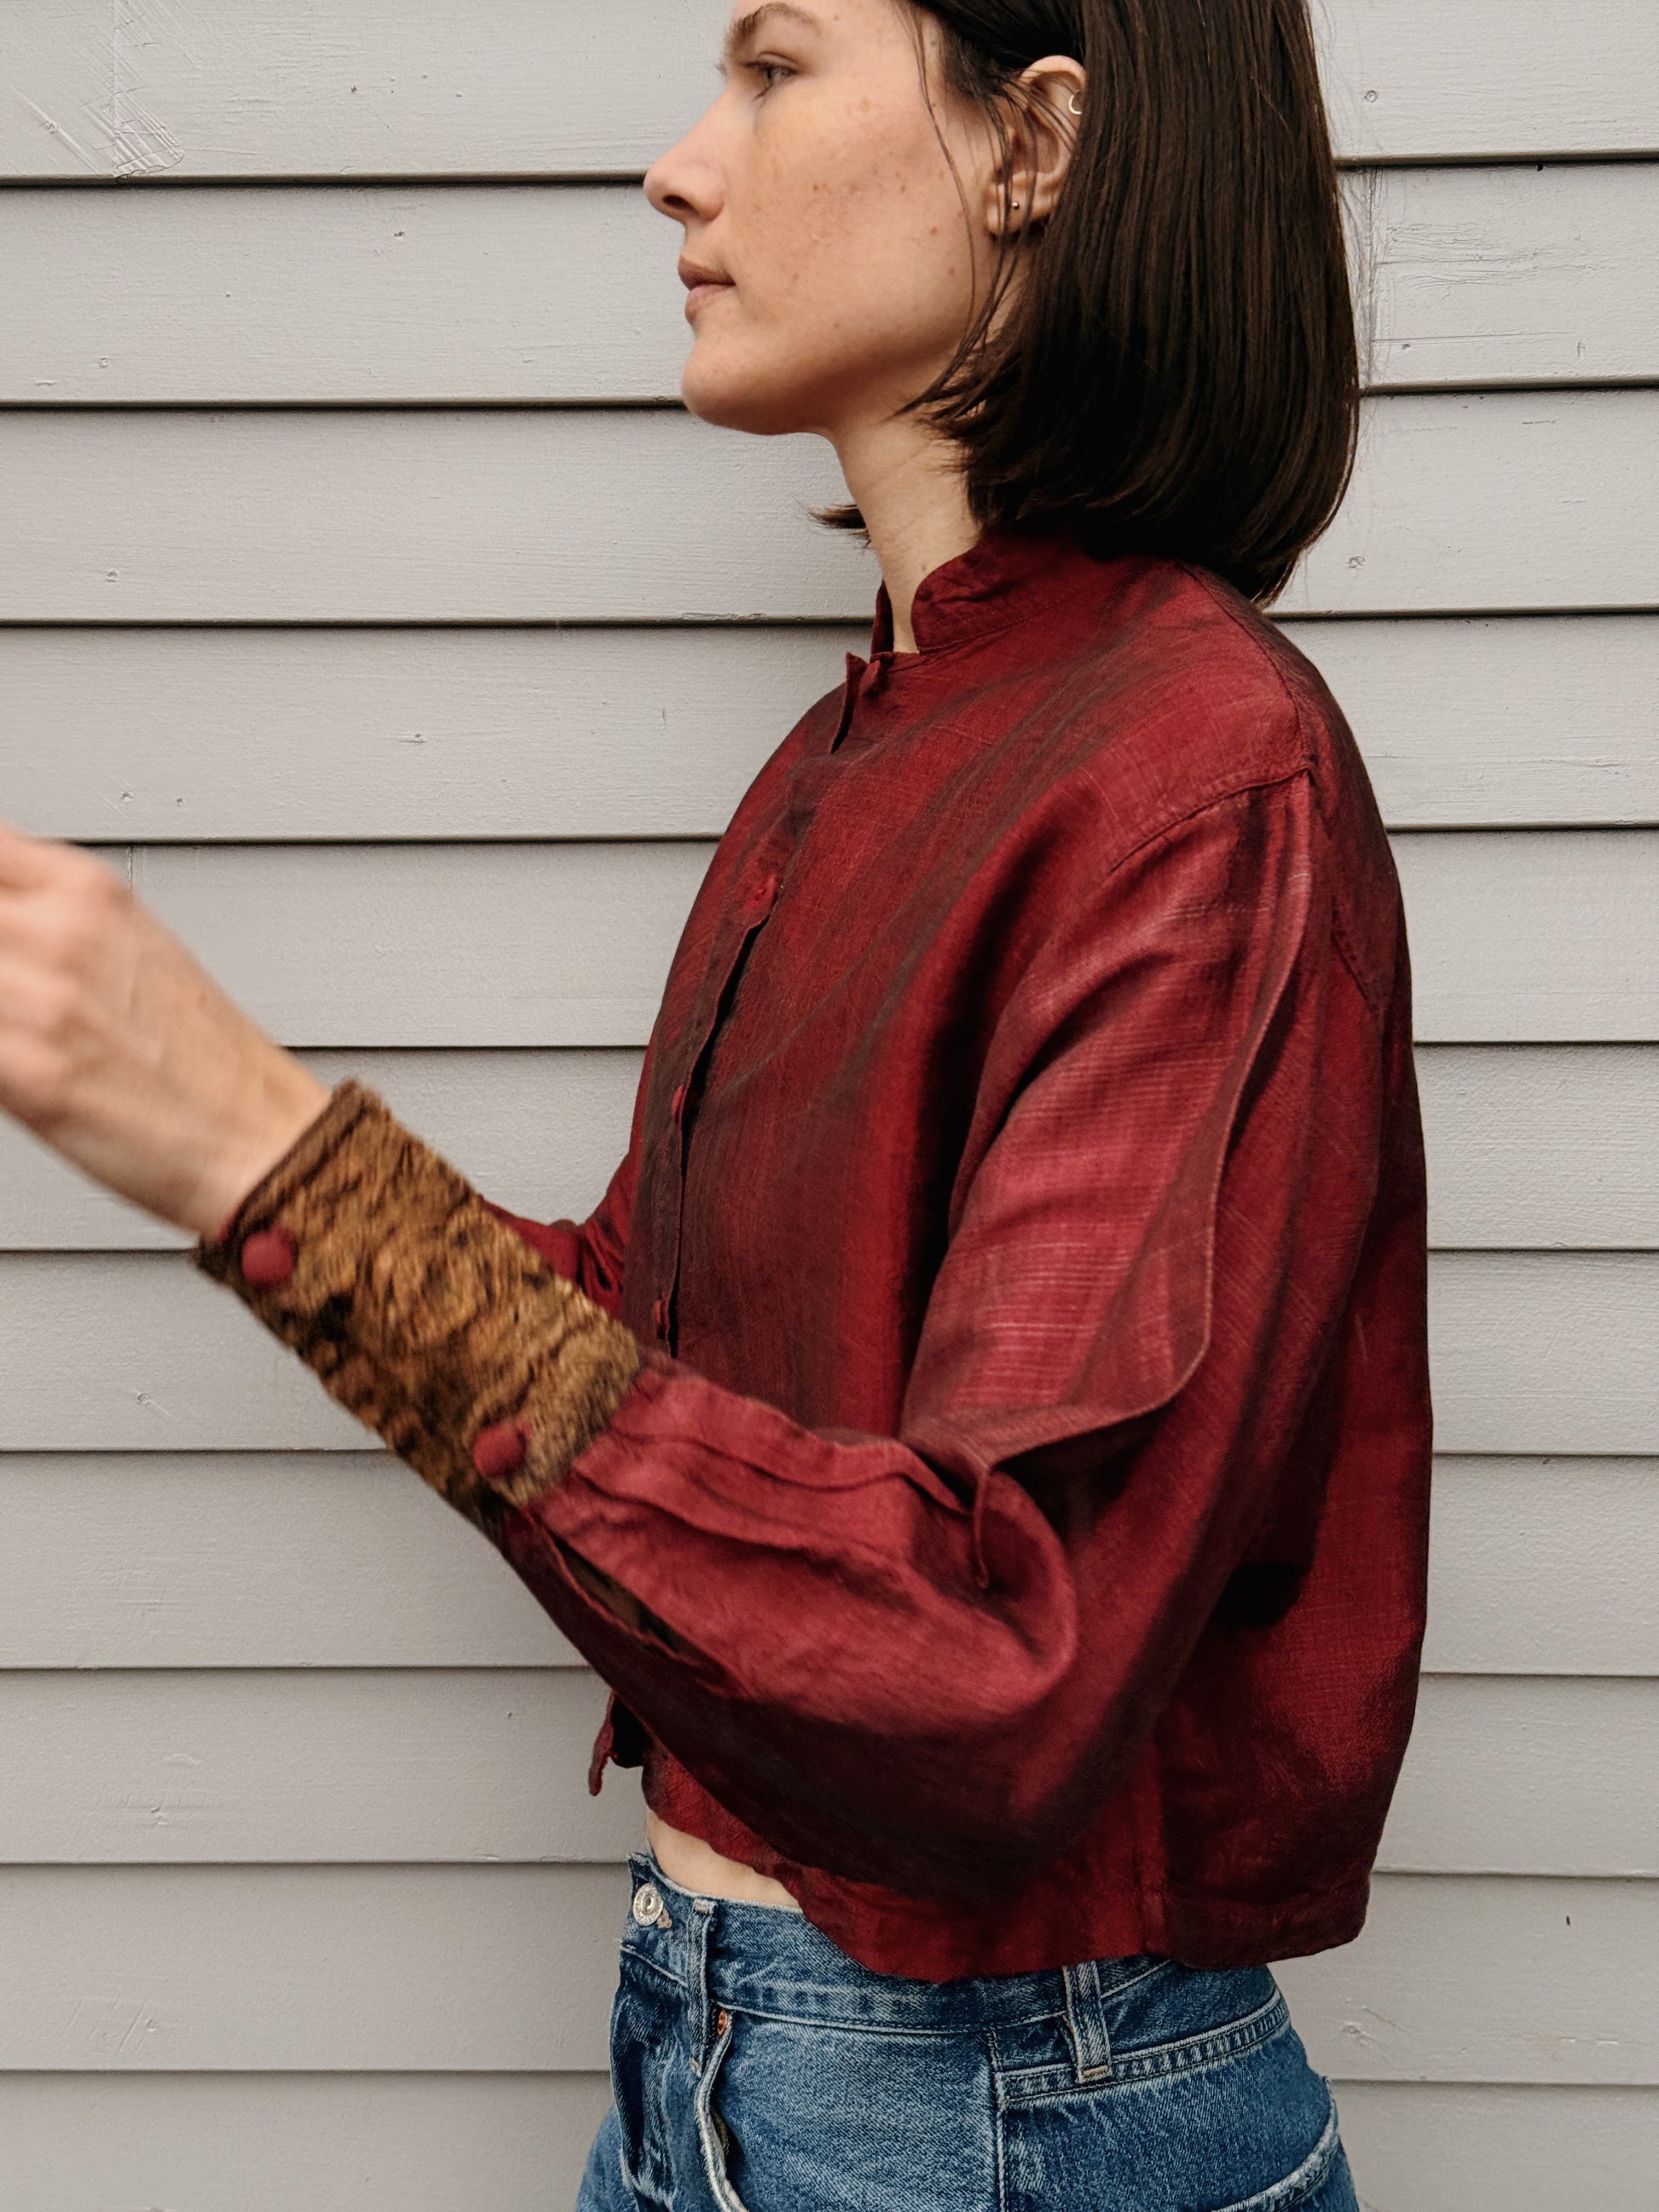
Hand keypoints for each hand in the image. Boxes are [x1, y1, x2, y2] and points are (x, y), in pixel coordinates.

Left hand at [0, 819, 331, 1235]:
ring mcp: (39, 1000)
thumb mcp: (129, 945)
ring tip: (19, 1030)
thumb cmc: (204, 1061)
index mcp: (85, 888)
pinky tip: (18, 1066)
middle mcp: (59, 931)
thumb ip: (43, 916)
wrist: (260, 1138)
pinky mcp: (25, 1073)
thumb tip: (3, 920)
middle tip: (12, 989)